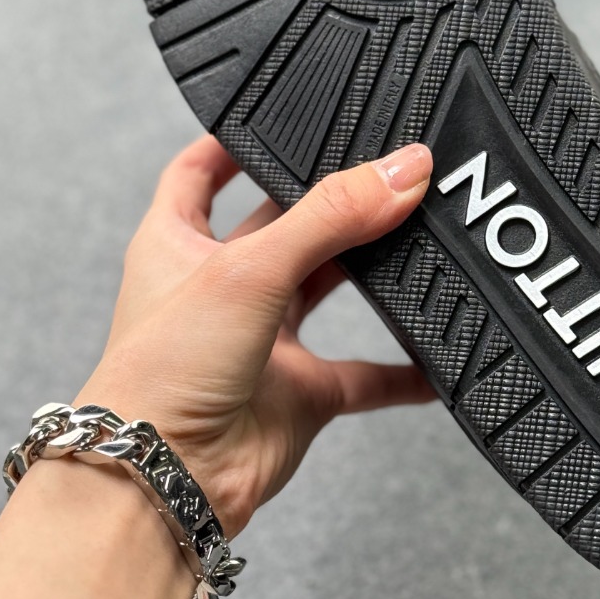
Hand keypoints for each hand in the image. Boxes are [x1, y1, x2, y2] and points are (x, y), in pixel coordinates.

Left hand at [73, 137, 435, 536]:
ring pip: (327, 289)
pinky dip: (402, 369)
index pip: (199, 173)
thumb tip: (402, 169)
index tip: (281, 114)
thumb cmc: (161, 374)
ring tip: (420, 232)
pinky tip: (438, 354)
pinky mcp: (298, 396)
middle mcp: (219, 288)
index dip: (234, 142)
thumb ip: (331, 215)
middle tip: (385, 169)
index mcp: (177, 244)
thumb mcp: (248, 269)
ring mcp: (261, 343)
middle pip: (284, 224)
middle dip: (331, 200)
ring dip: (370, 269)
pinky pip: (364, 375)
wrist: (164, 483)